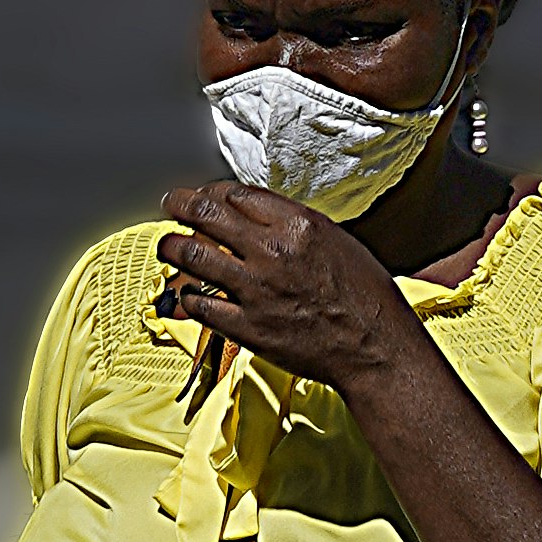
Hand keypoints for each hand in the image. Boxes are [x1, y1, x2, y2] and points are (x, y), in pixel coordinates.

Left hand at [154, 182, 408, 392]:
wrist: (375, 349)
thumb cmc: (365, 297)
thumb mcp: (337, 242)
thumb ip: (296, 227)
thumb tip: (261, 219)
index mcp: (298, 225)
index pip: (237, 194)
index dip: (214, 192)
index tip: (206, 197)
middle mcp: (272, 251)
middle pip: (206, 213)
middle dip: (179, 204)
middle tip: (170, 205)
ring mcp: (256, 290)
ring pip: (192, 255)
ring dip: (171, 247)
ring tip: (166, 246)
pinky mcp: (247, 326)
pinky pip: (200, 305)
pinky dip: (188, 297)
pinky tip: (188, 295)